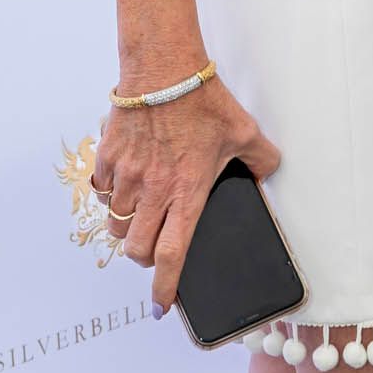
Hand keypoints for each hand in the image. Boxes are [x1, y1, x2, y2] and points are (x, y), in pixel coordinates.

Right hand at [92, 77, 279, 314]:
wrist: (164, 67)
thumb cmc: (204, 99)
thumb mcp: (244, 130)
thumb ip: (261, 158)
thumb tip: (268, 173)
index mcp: (187, 192)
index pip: (173, 255)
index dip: (166, 287)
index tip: (162, 305)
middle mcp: (153, 191)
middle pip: (137, 249)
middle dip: (146, 257)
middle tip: (156, 246)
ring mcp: (127, 176)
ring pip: (116, 224)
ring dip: (128, 227)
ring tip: (143, 214)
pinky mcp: (109, 158)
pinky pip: (103, 192)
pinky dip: (112, 196)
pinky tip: (127, 183)